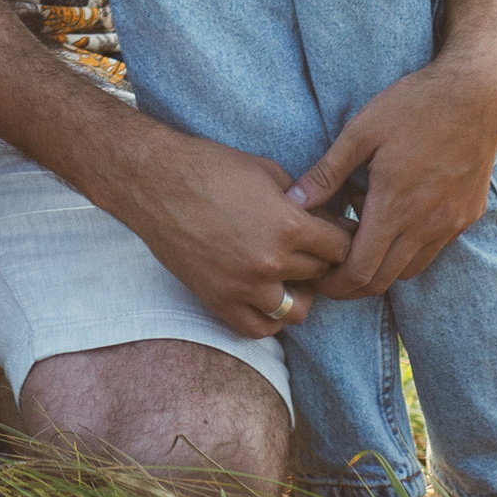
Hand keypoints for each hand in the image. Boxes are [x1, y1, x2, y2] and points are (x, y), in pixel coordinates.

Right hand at [106, 129, 354, 343]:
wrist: (155, 183)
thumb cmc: (211, 168)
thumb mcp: (269, 172)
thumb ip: (304, 202)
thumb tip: (330, 219)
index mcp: (288, 226)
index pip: (341, 247)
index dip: (341, 237)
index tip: (335, 231)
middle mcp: (270, 262)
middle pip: (320, 275)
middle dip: (320, 259)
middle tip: (310, 246)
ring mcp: (244, 287)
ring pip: (298, 309)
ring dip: (300, 292)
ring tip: (289, 274)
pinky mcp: (220, 301)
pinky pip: (261, 329)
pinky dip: (270, 317)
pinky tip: (266, 295)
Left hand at [284, 48, 496, 298]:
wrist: (477, 93)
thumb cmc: (414, 106)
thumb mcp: (361, 132)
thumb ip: (326, 173)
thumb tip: (293, 202)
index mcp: (395, 207)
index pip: (360, 272)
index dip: (334, 283)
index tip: (317, 274)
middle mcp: (426, 225)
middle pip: (383, 281)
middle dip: (352, 283)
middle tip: (330, 266)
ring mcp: (450, 224)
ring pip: (409, 270)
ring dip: (382, 265)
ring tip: (362, 232)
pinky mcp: (466, 217)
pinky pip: (433, 250)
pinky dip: (408, 249)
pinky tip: (395, 216)